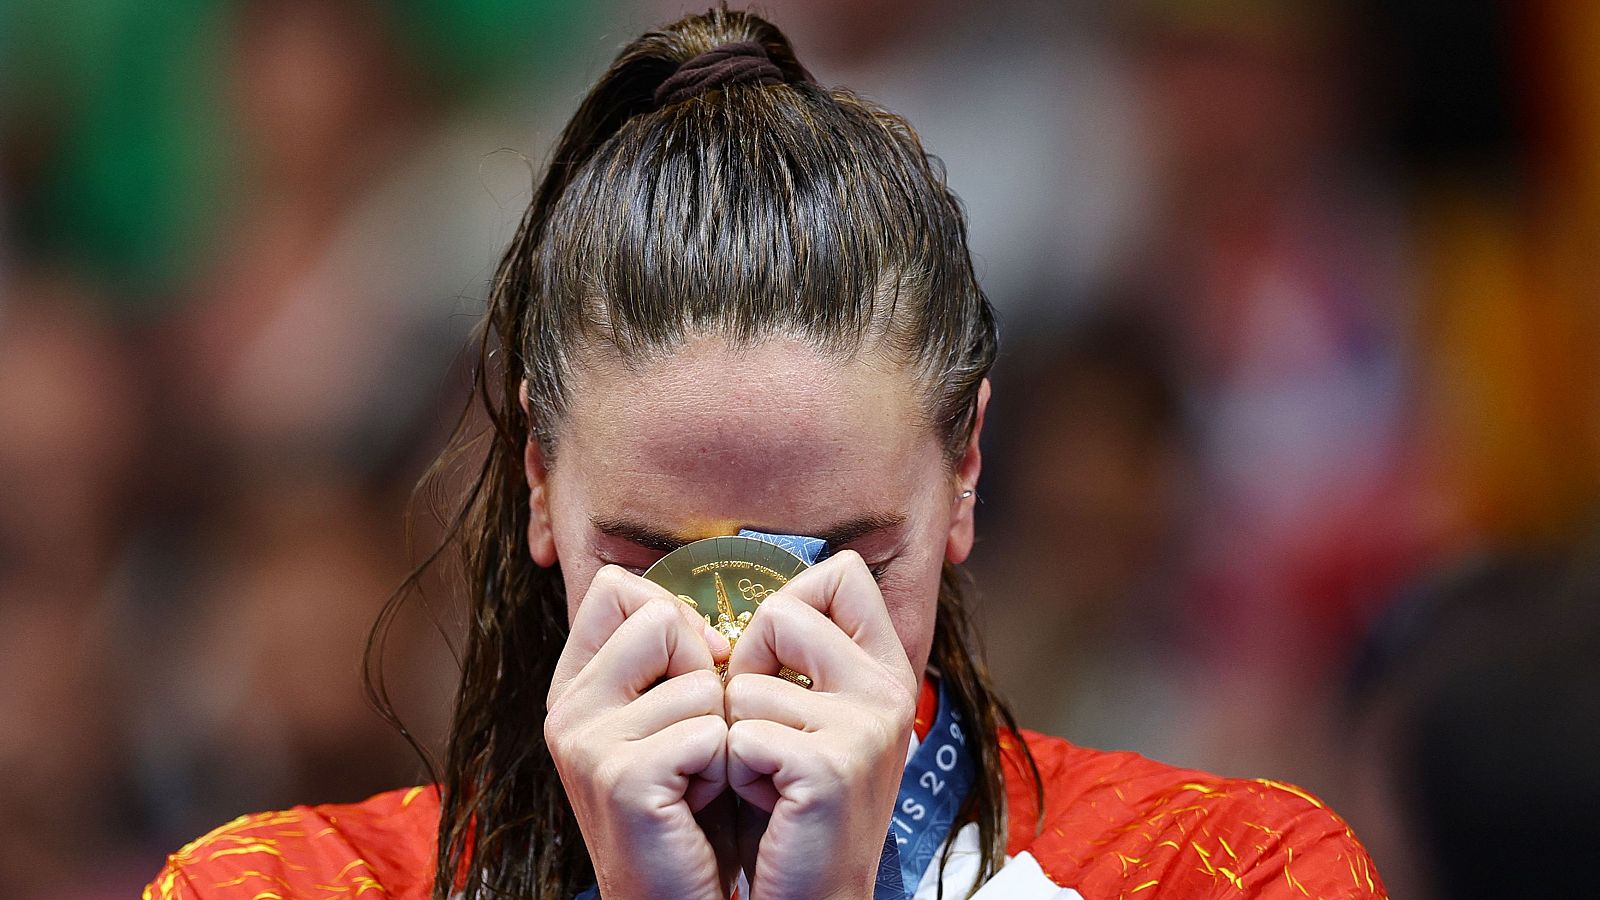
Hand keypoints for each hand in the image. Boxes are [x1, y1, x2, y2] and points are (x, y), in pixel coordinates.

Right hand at [545, 566, 734, 898]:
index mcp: (576, 686)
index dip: (675, 616)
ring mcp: (588, 744)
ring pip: (701, 680)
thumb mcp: (671, 719)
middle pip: (660, 617)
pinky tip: (700, 803)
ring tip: (697, 780)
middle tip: (697, 737)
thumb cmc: (693, 809)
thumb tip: (715, 626)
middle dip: (704, 670)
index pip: (618, 590)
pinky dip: (725, 770)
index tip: (698, 665)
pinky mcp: (622, 779)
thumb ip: (672, 660)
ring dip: (721, 732)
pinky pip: (710, 732)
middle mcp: (569, 709)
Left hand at [724, 551, 919, 899]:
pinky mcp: (831, 767)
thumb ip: (798, 656)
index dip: (787, 604)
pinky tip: (768, 805)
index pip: (843, 573)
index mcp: (884, 669)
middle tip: (761, 727)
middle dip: (746, 665)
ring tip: (768, 779)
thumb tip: (744, 598)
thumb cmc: (791, 808)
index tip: (775, 661)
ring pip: (744, 683)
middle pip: (784, 609)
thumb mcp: (808, 718)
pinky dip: (734, 775)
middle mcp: (887, 689)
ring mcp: (865, 726)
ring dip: (734, 736)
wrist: (812, 898)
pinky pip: (738, 737)